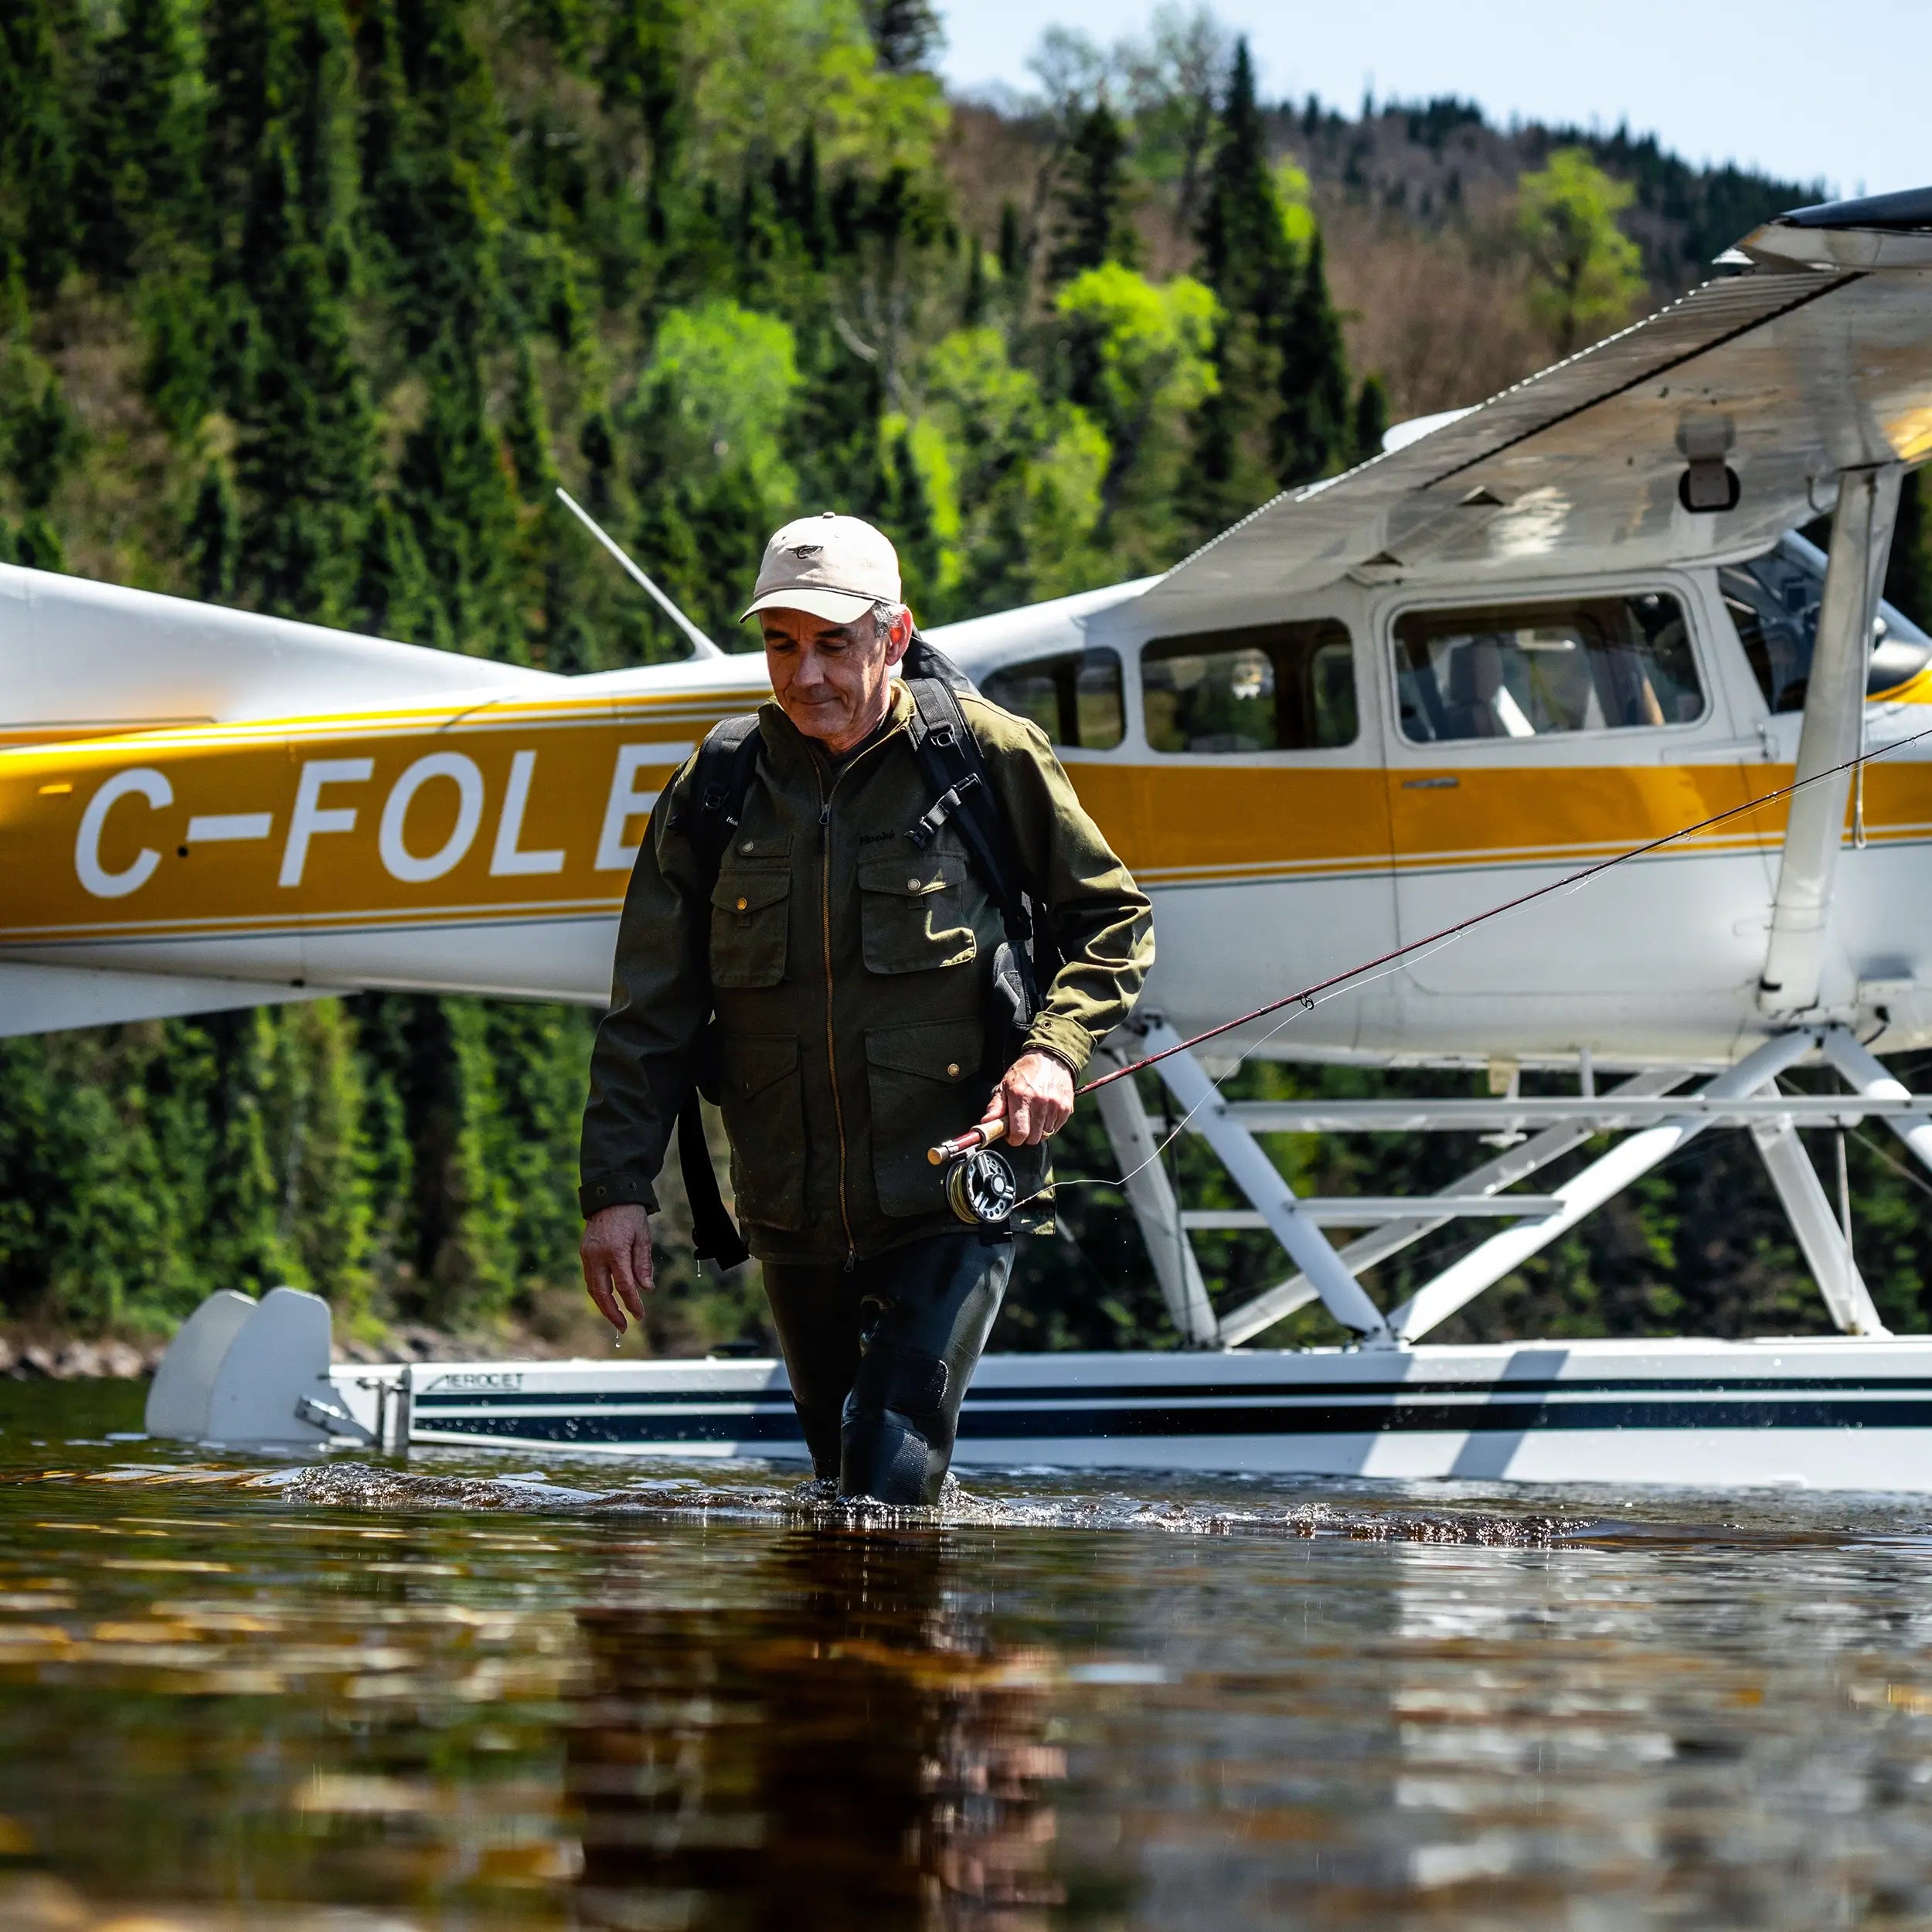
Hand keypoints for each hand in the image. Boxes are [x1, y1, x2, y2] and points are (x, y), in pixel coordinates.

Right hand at [579, 1204, 653, 1335]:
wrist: (610, 1196)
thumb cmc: (631, 1216)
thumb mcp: (643, 1237)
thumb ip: (643, 1264)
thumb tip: (646, 1289)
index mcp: (615, 1251)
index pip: (624, 1285)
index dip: (632, 1303)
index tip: (640, 1315)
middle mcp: (597, 1256)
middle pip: (602, 1293)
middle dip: (612, 1313)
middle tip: (623, 1327)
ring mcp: (587, 1255)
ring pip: (592, 1288)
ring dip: (603, 1306)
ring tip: (615, 1318)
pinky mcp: (584, 1253)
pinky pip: (589, 1278)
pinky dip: (598, 1292)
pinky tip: (607, 1300)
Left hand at [979, 1050, 1074, 1147]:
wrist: (1051, 1058)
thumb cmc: (1025, 1071)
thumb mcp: (1006, 1084)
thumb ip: (996, 1105)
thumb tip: (987, 1122)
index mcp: (1021, 1097)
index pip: (1019, 1133)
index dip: (1013, 1139)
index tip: (1011, 1134)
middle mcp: (1040, 1103)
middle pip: (1032, 1139)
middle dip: (1025, 1135)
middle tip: (1021, 1123)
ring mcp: (1055, 1106)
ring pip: (1044, 1135)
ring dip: (1037, 1131)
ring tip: (1033, 1115)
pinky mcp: (1066, 1108)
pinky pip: (1055, 1129)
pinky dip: (1049, 1125)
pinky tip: (1044, 1113)